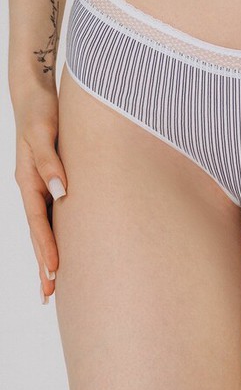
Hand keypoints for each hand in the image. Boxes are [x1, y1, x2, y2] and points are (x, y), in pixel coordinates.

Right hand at [13, 86, 67, 304]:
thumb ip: (50, 161)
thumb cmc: (40, 111)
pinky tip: (62, 246)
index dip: (46, 247)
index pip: (39, 221)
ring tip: (52, 283)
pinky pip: (51, 214)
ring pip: (44, 227)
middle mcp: (33, 187)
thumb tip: (61, 191)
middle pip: (38, 232)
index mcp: (28, 179)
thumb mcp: (44, 133)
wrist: (35, 94)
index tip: (55, 272)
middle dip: (43, 263)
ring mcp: (40, 185)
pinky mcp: (50, 179)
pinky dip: (55, 234)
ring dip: (47, 254)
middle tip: (48, 295)